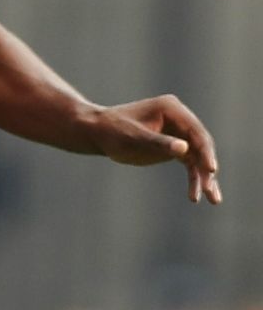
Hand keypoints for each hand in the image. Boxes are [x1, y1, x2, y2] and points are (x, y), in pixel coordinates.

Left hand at [83, 95, 221, 203]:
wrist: (96, 133)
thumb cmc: (111, 131)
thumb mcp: (133, 138)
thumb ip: (158, 143)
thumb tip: (184, 149)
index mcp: (172, 109)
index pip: (196, 133)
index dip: (206, 152)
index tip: (211, 170)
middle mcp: (179, 119)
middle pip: (201, 146)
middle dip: (207, 169)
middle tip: (210, 192)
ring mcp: (178, 133)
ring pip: (198, 157)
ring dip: (204, 178)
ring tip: (213, 200)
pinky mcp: (173, 146)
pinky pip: (189, 163)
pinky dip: (194, 178)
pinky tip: (196, 196)